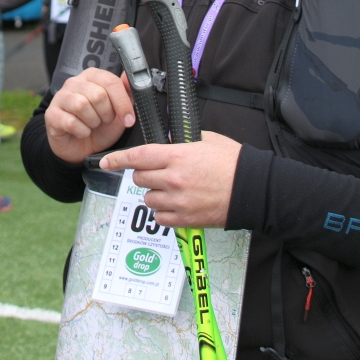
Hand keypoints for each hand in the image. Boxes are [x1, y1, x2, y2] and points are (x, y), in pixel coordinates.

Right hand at [45, 68, 134, 163]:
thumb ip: (126, 94)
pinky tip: (82, 133)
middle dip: (106, 114)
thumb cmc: (100, 127)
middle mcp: (74, 82)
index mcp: (92, 77)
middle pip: (98, 95)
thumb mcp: (119, 112)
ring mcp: (61, 97)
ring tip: (92, 126)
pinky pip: (71, 122)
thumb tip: (128, 75)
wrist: (82, 148)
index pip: (111, 81)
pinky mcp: (51, 114)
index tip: (128, 119)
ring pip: (82, 105)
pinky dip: (82, 132)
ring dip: (93, 122)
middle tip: (104, 121)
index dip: (122, 103)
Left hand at [101, 131, 241, 227]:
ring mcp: (178, 201)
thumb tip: (170, 143)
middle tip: (161, 173)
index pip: (137, 156)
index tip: (106, 162)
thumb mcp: (207, 140)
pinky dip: (164, 212)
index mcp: (177, 156)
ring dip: (155, 194)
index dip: (118, 159)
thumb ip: (183, 142)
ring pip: (148, 199)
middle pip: (140, 178)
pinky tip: (177, 204)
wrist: (253, 189)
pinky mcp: (185, 219)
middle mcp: (173, 179)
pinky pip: (160, 217)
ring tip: (173, 190)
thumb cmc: (233, 162)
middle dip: (146, 175)